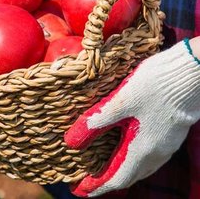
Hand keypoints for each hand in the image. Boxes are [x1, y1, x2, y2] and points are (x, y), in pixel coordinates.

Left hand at [64, 40, 199, 196]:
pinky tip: (128, 147)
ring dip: (121, 171)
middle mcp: (156, 152)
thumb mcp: (120, 102)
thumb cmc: (154, 86)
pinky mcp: (171, 132)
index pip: (116, 178)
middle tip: (89, 180)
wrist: (189, 73)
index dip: (96, 186)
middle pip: (129, 176)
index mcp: (142, 149)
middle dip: (107, 180)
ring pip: (141, 167)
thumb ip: (96, 122)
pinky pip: (150, 156)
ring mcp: (166, 143)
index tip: (79, 190)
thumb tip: (71, 142)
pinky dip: (133, 159)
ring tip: (106, 167)